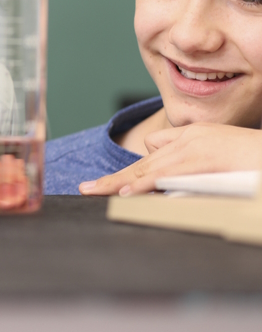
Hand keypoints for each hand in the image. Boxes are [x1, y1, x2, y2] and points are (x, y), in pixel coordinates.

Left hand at [79, 123, 261, 195]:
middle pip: (142, 162)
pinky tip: (127, 194)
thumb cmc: (252, 158)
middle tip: (86, 189)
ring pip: (149, 168)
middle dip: (113, 179)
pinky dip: (145, 185)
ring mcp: (194, 147)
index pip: (150, 156)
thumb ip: (188, 156)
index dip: (126, 174)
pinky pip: (167, 174)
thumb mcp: (216, 154)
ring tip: (96, 192)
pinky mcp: (203, 159)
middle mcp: (188, 139)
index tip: (105, 186)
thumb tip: (156, 160)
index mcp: (190, 137)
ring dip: (120, 183)